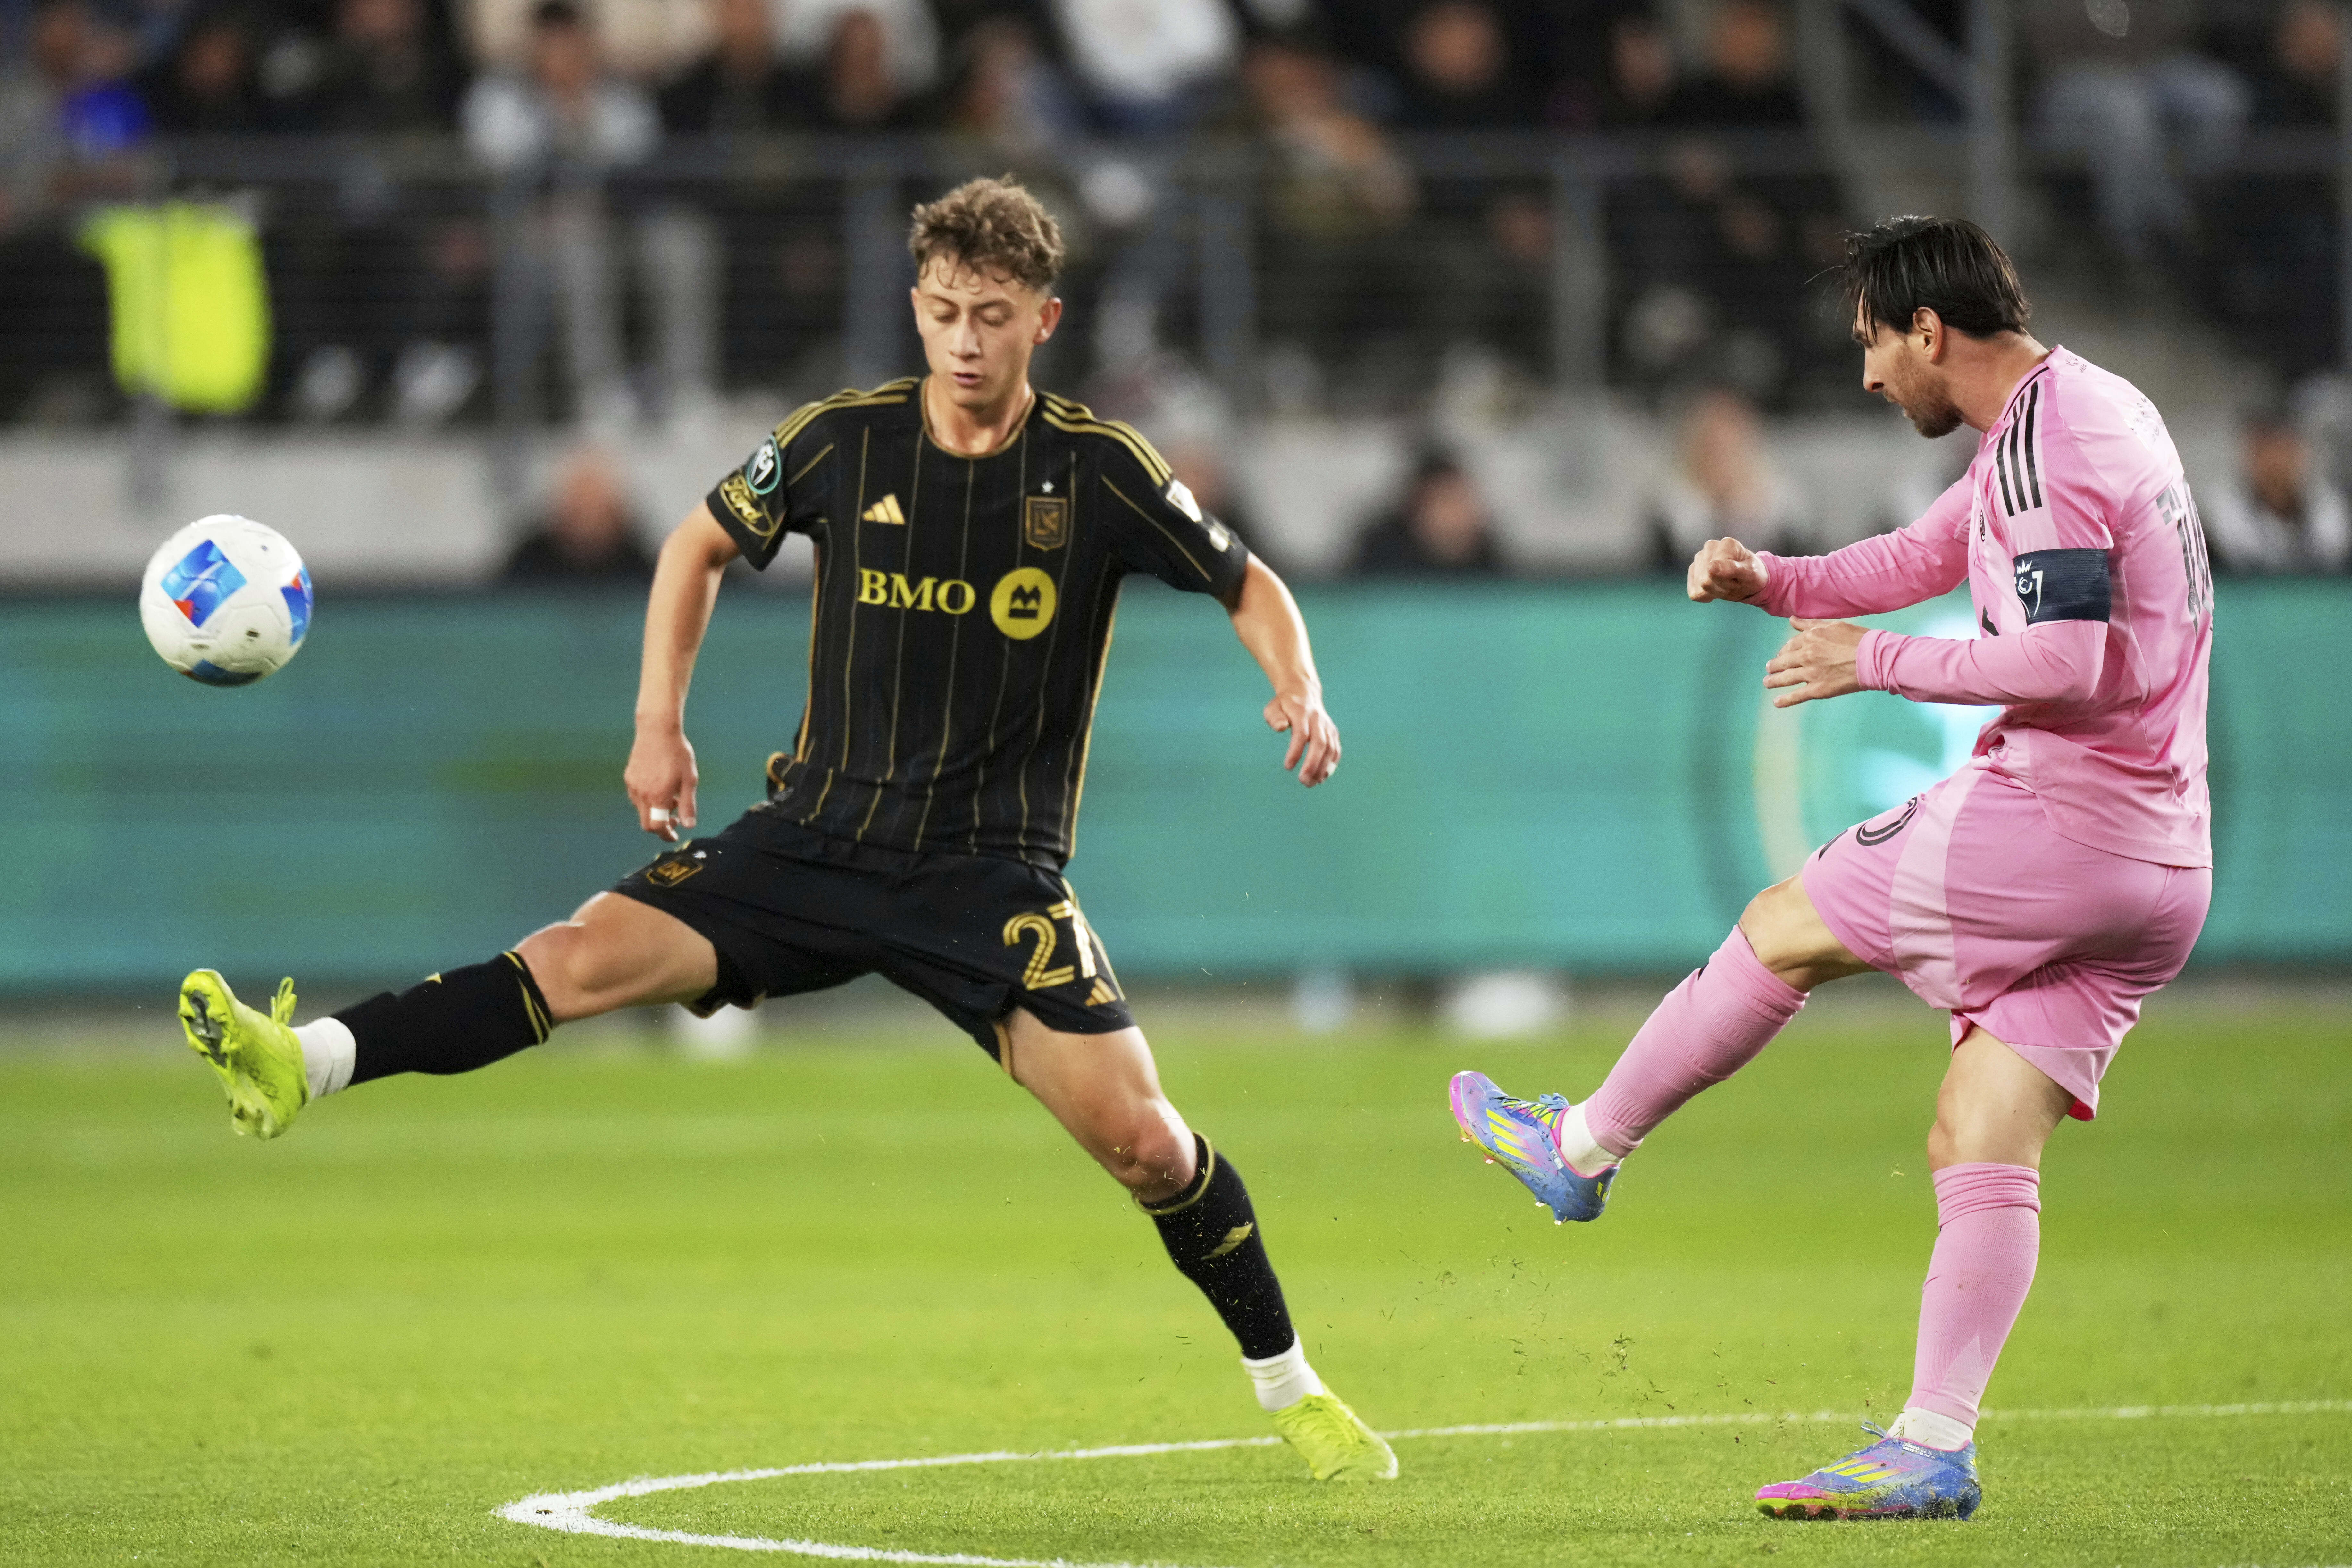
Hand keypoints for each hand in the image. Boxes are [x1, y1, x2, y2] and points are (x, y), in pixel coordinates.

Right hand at [625, 724, 699, 840]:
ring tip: (672, 796)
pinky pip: (637, 797)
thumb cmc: (677, 754)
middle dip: (661, 825)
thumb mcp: (689, 780)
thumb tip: (689, 825)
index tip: (674, 836)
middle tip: (676, 818)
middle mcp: (641, 794)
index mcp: (657, 796)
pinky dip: (648, 800)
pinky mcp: (629, 777)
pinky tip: (659, 787)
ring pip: (642, 810)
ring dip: (656, 811)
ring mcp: (633, 785)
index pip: (657, 827)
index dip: (666, 835)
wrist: (657, 730)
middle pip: (647, 823)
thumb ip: (688, 804)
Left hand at [1265, 686, 1339, 786]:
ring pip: (1330, 748)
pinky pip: (1336, 750)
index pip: (1301, 734)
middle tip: (1303, 781)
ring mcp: (1327, 726)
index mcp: (1302, 712)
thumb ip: (1274, 717)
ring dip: (1323, 768)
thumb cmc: (1283, 705)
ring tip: (1311, 783)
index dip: (1296, 751)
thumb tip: (1281, 728)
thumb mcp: (1273, 707)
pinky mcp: (1333, 733)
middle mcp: (1318, 719)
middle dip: (1313, 764)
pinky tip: (1322, 777)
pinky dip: (1331, 765)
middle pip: (1320, 743)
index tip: (1287, 767)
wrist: (1304, 693)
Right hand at [1688, 536, 1769, 602]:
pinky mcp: (1693, 570)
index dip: (1727, 582)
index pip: (1713, 572)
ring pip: (1699, 587)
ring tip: (1725, 584)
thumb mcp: (1750, 573)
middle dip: (1720, 587)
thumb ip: (1732, 569)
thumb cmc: (1752, 574)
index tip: (1738, 579)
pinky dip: (1705, 595)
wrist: (1749, 579)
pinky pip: (1694, 592)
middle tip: (1733, 583)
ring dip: (1714, 591)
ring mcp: (1699, 557)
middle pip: (1704, 580)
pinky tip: (1715, 587)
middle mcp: (1709, 547)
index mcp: (1726, 544)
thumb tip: (1710, 567)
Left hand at [1764, 618, 1866, 707]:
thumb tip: (1792, 620)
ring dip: (1773, 681)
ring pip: (1786, 678)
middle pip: (1784, 661)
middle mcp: (1806, 655)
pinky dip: (1785, 700)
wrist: (1874, 658)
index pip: (1790, 645)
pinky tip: (1776, 702)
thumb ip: (1810, 624)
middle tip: (1769, 668)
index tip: (1781, 655)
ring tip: (1767, 682)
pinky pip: (1797, 696)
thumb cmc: (1858, 639)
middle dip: (1774, 666)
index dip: (1784, 651)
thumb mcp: (1833, 625)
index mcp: (1810, 638)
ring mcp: (1810, 673)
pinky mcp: (1818, 689)